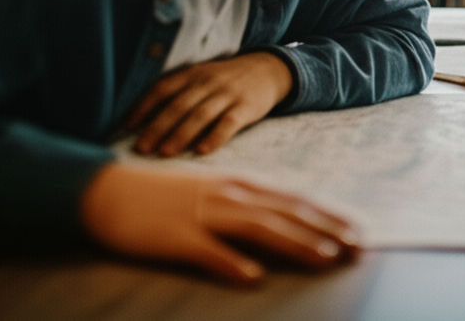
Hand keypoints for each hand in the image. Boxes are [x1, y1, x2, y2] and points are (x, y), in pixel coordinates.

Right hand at [80, 162, 359, 283]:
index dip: (327, 217)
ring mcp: (202, 215)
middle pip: (285, 214)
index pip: (292, 201)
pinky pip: (208, 252)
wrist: (106, 190)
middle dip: (326, 231)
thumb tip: (281, 226)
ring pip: (258, 229)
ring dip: (295, 243)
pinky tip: (253, 277)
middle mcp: (227, 197)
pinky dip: (232, 263)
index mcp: (237, 187)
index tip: (357, 232)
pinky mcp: (176, 237)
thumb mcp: (210, 194)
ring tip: (325, 258)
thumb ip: (245, 208)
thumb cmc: (162, 196)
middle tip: (358, 248)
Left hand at [126, 52, 292, 156]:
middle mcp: (207, 82)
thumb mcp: (201, 76)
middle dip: (157, 127)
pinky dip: (214, 137)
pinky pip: (228, 123)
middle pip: (178, 105)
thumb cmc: (225, 80)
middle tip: (141, 148)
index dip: (143, 107)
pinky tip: (202, 151)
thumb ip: (178, 93)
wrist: (267, 70)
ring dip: (181, 135)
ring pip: (200, 115)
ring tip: (165, 153)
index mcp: (192, 74)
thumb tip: (145, 120)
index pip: (162, 89)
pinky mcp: (246, 107)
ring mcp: (227, 94)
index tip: (126, 127)